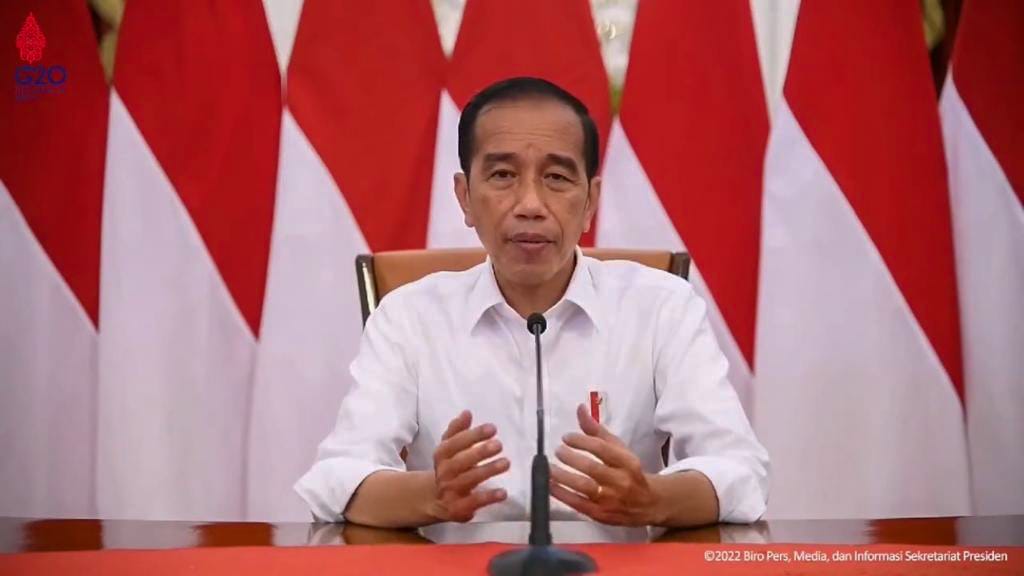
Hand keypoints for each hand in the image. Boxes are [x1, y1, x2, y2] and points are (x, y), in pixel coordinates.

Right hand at [429, 410, 509, 522]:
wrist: (435, 500)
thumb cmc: (448, 468)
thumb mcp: (449, 448)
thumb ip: (457, 430)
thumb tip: (467, 413)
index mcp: (442, 455)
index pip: (455, 443)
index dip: (473, 435)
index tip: (492, 428)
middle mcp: (444, 472)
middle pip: (461, 461)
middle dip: (480, 452)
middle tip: (499, 445)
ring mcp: (450, 490)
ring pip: (469, 480)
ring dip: (487, 471)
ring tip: (506, 463)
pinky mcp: (458, 508)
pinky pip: (474, 502)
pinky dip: (488, 497)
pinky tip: (502, 492)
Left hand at [550, 404, 660, 525]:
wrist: (649, 504)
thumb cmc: (631, 473)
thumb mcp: (619, 449)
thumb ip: (597, 431)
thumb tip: (580, 409)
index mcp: (628, 462)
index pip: (603, 449)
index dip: (582, 441)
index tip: (567, 437)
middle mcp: (620, 481)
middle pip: (592, 468)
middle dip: (571, 458)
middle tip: (558, 451)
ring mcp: (610, 500)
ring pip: (584, 487)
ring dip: (563, 477)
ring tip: (549, 468)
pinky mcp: (600, 514)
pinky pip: (578, 504)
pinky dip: (562, 494)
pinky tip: (551, 485)